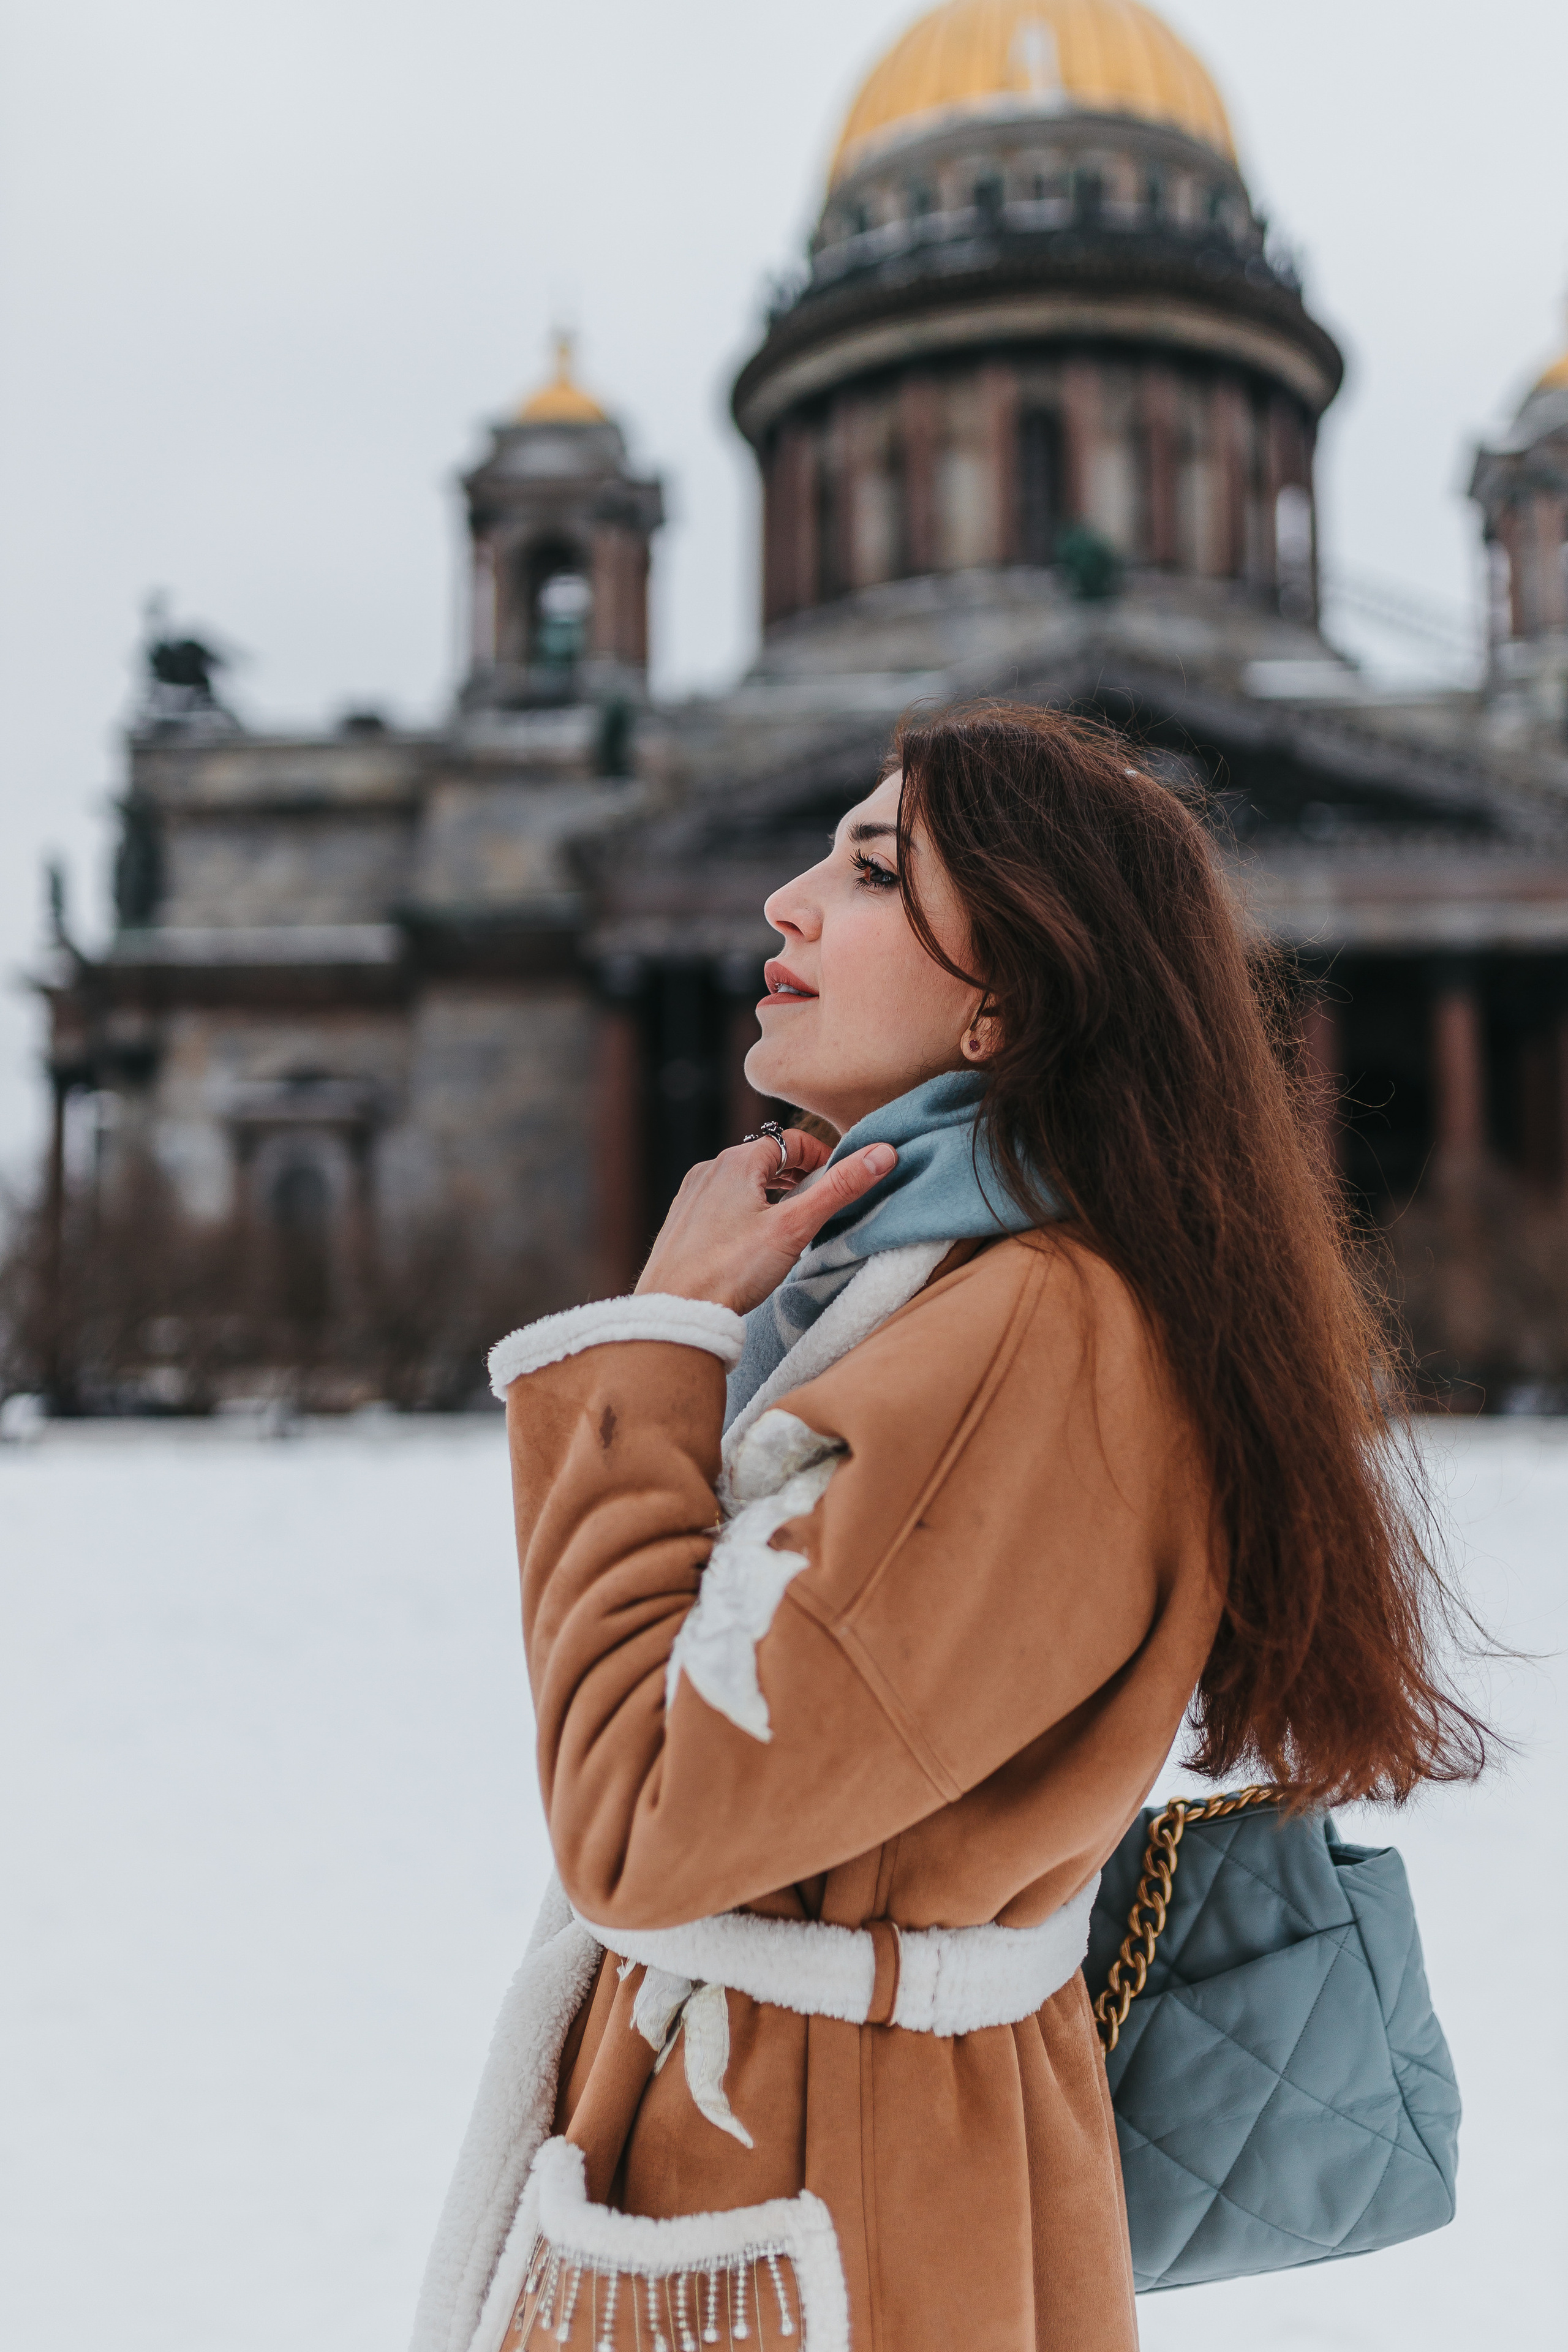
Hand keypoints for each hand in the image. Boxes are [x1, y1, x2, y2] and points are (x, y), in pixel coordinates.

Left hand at [635, 1130, 897, 1314]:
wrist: (675, 1311)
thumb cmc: (732, 1269)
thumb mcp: (795, 1228)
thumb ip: (839, 1189)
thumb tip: (882, 1153)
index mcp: (738, 1161)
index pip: (792, 1141)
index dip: (823, 1157)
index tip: (841, 1182)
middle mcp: (710, 1169)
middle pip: (767, 1159)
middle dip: (799, 1176)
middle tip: (821, 1204)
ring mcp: (692, 1195)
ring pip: (744, 1182)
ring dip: (773, 1194)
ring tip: (792, 1223)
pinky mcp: (683, 1221)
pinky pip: (722, 1203)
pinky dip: (746, 1210)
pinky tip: (753, 1242)